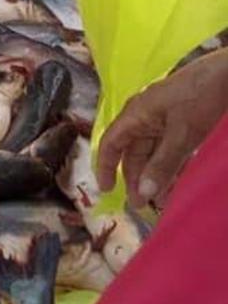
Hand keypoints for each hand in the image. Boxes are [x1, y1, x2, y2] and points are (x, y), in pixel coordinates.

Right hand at [96, 48, 227, 206]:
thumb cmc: (200, 97)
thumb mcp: (182, 134)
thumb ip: (162, 164)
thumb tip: (142, 193)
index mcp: (136, 113)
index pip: (111, 142)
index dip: (104, 166)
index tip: (106, 190)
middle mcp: (145, 116)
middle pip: (132, 152)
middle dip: (135, 178)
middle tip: (142, 206)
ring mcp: (163, 119)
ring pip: (152, 153)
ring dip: (154, 176)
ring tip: (162, 200)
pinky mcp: (180, 123)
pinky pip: (169, 149)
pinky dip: (170, 167)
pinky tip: (176, 183)